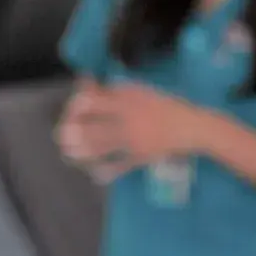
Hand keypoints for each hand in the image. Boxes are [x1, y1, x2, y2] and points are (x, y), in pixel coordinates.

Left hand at [68, 82, 208, 165]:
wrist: (193, 127)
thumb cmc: (163, 106)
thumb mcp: (138, 92)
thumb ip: (112, 90)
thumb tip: (84, 81)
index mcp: (127, 100)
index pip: (93, 102)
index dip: (77, 108)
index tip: (71, 110)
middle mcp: (128, 119)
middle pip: (94, 126)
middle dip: (75, 133)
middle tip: (62, 136)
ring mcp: (134, 140)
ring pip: (102, 146)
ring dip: (83, 151)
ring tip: (69, 152)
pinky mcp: (141, 156)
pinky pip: (119, 165)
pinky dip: (106, 171)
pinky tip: (94, 174)